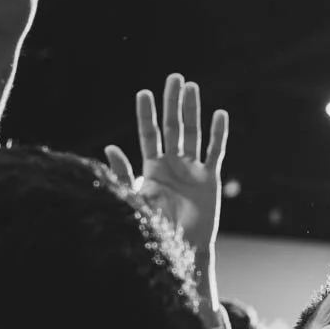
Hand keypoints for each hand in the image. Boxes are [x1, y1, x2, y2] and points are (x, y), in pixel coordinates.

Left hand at [103, 75, 228, 258]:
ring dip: (193, 110)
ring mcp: (193, 169)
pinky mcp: (210, 178)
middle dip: (172, 103)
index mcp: (153, 168)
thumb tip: (110, 148)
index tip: (144, 93)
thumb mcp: (134, 201)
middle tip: (174, 78)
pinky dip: (217, 134)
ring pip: (193, 133)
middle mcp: (173, 164)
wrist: (180, 250)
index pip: (150, 134)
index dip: (147, 114)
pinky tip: (219, 114)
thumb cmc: (154, 230)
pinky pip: (214, 151)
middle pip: (173, 127)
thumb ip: (124, 175)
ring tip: (191, 87)